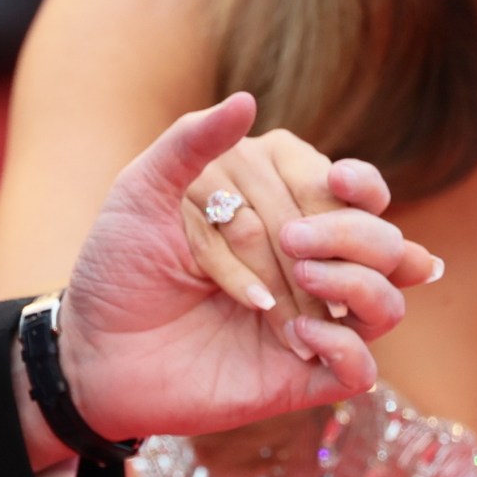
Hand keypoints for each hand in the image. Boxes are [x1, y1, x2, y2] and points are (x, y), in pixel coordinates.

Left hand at [33, 95, 438, 456]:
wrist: (91, 351)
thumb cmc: (118, 267)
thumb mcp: (141, 194)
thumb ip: (190, 143)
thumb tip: (246, 100)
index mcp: (279, 209)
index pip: (347, 189)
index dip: (358, 185)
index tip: (339, 181)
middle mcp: (306, 264)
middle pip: (378, 241)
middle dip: (349, 234)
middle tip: (295, 241)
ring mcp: (309, 321)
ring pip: (385, 302)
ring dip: (359, 284)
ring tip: (304, 280)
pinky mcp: (301, 376)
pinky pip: (359, 368)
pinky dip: (346, 350)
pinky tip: (300, 339)